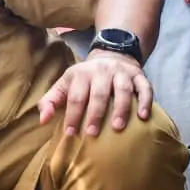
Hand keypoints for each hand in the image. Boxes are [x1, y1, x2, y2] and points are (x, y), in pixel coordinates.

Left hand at [38, 51, 152, 136]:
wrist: (111, 55)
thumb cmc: (84, 79)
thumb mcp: (64, 85)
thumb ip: (50, 101)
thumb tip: (43, 121)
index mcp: (80, 74)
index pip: (75, 96)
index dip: (72, 115)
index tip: (70, 132)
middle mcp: (101, 71)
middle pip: (98, 94)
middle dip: (95, 114)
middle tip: (92, 134)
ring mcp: (122, 73)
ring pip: (123, 90)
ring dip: (121, 109)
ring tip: (117, 128)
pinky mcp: (139, 76)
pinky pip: (145, 88)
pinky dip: (145, 101)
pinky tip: (143, 116)